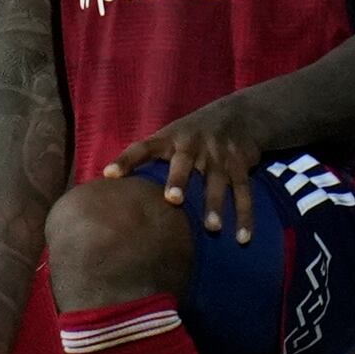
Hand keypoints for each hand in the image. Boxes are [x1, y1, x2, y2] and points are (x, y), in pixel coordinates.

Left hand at [106, 90, 289, 245]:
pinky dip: (245, 216)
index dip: (125, 160)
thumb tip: (108, 185)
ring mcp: (218, 156)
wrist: (237, 115)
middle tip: (174, 200)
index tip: (110, 174)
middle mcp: (192, 146)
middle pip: (182, 163)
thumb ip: (144, 160)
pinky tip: (242, 238)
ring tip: (212, 228)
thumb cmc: (189, 136)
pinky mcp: (240, 166)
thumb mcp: (167, 138)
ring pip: (217, 181)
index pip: (142, 148)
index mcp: (168, 139)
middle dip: (178, 180)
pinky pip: (243, 192)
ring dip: (215, 205)